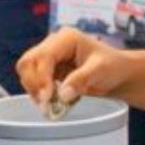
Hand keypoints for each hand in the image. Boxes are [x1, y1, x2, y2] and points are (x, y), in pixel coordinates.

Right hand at [16, 27, 132, 112]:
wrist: (117, 74)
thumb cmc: (112, 66)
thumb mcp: (100, 71)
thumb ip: (81, 80)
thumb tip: (63, 94)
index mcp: (66, 38)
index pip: (43, 56)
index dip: (41, 77)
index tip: (47, 98)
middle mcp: (54, 44)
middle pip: (28, 62)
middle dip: (34, 84)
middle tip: (45, 104)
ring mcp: (49, 57)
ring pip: (27, 73)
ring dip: (34, 91)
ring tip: (49, 105)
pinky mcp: (48, 71)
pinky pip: (34, 82)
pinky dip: (39, 94)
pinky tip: (53, 102)